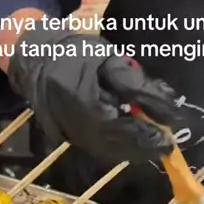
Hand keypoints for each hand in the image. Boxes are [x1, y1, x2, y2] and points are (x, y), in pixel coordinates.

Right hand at [8, 25, 181, 163]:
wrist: (34, 56)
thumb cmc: (74, 52)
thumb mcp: (109, 60)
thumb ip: (138, 86)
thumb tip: (169, 109)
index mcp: (86, 105)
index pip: (124, 130)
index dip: (148, 138)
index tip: (168, 141)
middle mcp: (76, 126)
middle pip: (116, 147)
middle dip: (142, 148)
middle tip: (164, 145)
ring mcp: (68, 134)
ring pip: (107, 151)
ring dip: (131, 150)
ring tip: (151, 143)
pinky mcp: (65, 137)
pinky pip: (96, 148)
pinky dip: (116, 146)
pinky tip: (129, 139)